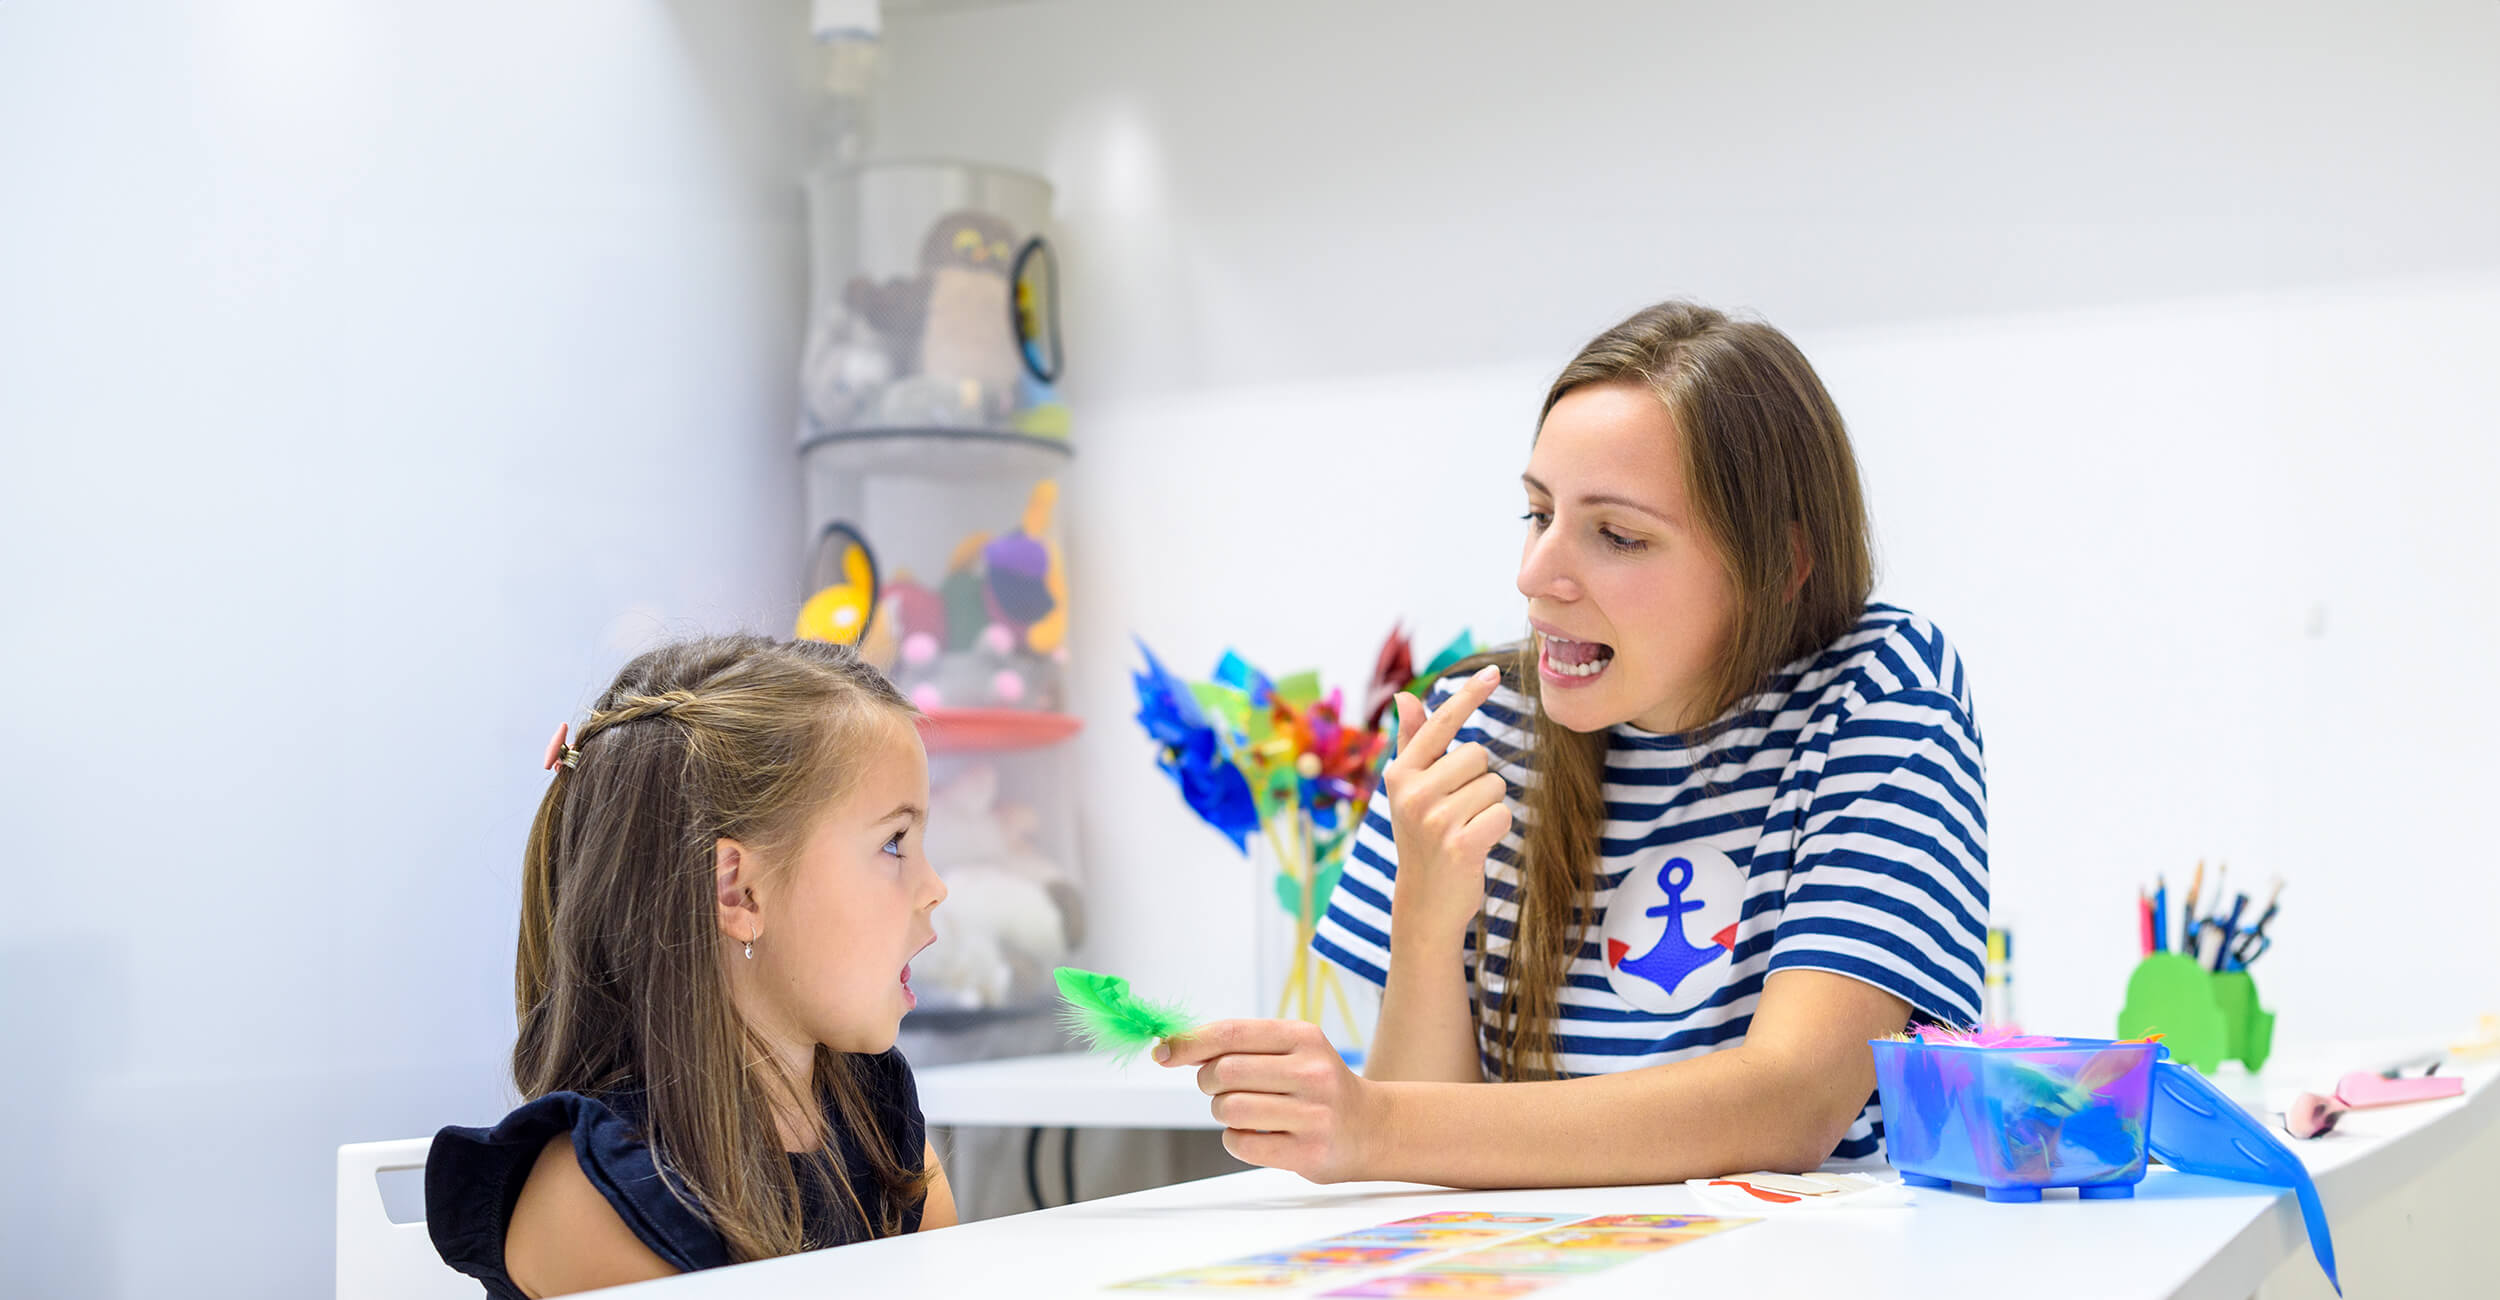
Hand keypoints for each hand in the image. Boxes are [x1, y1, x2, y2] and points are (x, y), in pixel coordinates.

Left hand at [1157, 1019, 1382, 1183]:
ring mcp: (1313, 1115)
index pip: (1232, 1033)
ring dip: (1223, 1112)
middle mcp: (1312, 1073)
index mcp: (1304, 1037)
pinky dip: (1236, 1140)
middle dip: (1209, 1081)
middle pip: (1224, 1072)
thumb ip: (1240, 1045)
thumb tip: (1174, 1046)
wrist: (1373, 1128)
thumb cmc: (1317, 1086)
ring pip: (1229, 1109)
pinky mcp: (1307, 1153)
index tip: (1163, 1052)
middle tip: (1222, 1087)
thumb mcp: (1292, 1050)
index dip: (1189, 1042)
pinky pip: (1241, 1144)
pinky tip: (1259, 1135)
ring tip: (1245, 1112)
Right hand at [1381, 664, 1511, 944]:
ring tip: (1465, 830)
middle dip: (1479, 782)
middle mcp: (1412, 792)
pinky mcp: (1460, 842)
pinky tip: (1476, 846)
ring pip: (1494, 786)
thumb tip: (1405, 696)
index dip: (1468, 695)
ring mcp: (1435, 818)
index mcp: (1400, 773)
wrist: (1424, 903)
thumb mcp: (1410, 791)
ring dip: (1489, 807)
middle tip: (1457, 813)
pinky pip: (1502, 814)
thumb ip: (1413, 743)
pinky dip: (1498, 830)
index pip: (1441, 723)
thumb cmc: (1423, 839)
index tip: (1492, 670)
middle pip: (1478, 756)